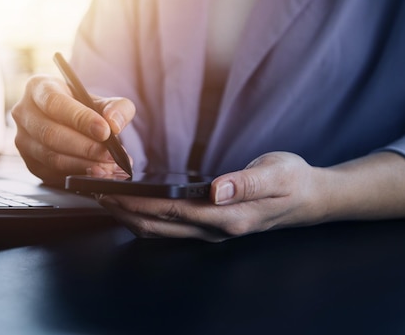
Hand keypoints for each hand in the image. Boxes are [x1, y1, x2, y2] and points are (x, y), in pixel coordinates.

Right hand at [11, 74, 135, 184]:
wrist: (71, 123)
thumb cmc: (84, 108)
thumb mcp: (102, 100)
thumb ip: (117, 107)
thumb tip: (114, 123)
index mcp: (38, 87)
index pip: (55, 103)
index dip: (80, 119)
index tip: (104, 131)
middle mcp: (24, 113)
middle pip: (51, 134)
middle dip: (84, 147)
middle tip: (109, 155)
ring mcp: (23, 140)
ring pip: (51, 157)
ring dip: (83, 164)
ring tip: (107, 166)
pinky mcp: (29, 163)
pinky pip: (51, 173)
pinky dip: (76, 175)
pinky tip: (96, 173)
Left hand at [97, 152, 325, 241]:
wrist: (310, 198)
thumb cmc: (293, 182)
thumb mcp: (276, 174)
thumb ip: (245, 182)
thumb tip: (216, 189)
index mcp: (228, 217)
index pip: (171, 212)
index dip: (138, 205)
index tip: (111, 194)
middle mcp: (215, 229)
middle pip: (158, 226)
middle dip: (123, 212)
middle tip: (95, 194)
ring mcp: (211, 230)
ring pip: (161, 230)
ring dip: (131, 216)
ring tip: (107, 199)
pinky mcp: (210, 224)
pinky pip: (170, 225)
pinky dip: (147, 216)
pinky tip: (135, 204)